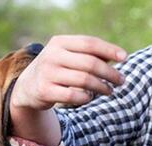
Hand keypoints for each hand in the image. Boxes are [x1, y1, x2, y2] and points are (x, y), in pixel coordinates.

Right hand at [10, 35, 126, 145]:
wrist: (27, 86)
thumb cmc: (56, 69)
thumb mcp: (67, 56)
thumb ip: (89, 54)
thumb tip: (119, 56)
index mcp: (59, 42)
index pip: (89, 43)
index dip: (109, 50)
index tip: (125, 58)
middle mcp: (51, 56)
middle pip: (90, 63)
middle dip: (110, 73)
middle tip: (121, 81)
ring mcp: (47, 73)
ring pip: (84, 80)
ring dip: (102, 87)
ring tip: (109, 91)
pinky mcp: (45, 91)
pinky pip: (74, 96)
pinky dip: (86, 98)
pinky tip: (90, 98)